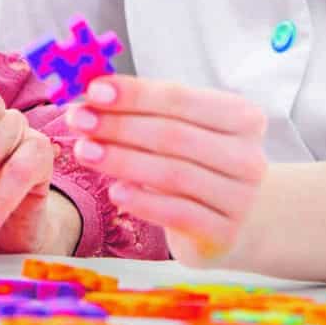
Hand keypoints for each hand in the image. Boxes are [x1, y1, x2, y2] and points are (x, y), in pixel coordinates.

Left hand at [65, 75, 266, 266]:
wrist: (238, 221)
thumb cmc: (201, 164)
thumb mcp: (187, 130)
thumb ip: (149, 110)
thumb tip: (93, 94)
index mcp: (242, 117)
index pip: (181, 98)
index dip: (134, 94)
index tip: (93, 91)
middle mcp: (248, 156)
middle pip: (173, 135)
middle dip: (119, 125)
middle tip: (78, 120)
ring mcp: (240, 198)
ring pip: (172, 174)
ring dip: (122, 160)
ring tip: (84, 151)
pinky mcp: (223, 233)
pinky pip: (177, 214)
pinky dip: (143, 201)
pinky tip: (115, 192)